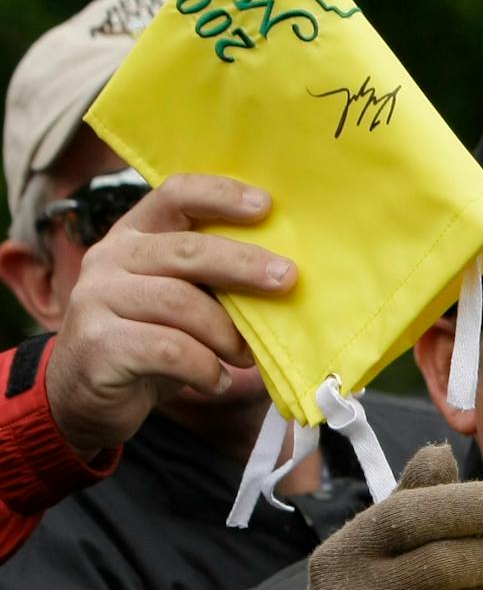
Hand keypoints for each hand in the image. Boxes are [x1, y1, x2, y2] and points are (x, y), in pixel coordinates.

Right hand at [41, 174, 287, 457]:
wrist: (88, 394)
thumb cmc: (150, 339)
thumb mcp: (179, 299)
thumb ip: (212, 280)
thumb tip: (285, 275)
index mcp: (134, 235)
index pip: (174, 196)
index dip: (220, 195)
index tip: (266, 205)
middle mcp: (109, 258)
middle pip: (186, 250)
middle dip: (243, 265)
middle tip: (287, 280)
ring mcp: (96, 298)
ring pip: (181, 303)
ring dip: (226, 333)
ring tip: (245, 356)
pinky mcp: (99, 343)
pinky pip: (172, 350)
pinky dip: (206, 368)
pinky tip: (215, 381)